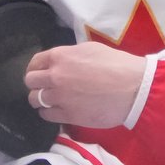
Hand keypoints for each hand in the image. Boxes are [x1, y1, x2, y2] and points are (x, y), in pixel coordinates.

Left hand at [23, 42, 147, 128]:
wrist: (134, 89)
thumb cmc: (118, 65)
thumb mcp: (90, 49)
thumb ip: (71, 56)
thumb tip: (64, 62)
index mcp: (60, 56)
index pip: (35, 62)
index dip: (36, 68)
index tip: (39, 73)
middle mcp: (55, 76)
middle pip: (30, 82)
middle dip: (36, 84)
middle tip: (46, 87)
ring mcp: (59, 97)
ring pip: (35, 100)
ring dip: (41, 100)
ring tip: (51, 101)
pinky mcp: (67, 115)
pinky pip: (46, 115)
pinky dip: (49, 113)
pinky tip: (57, 111)